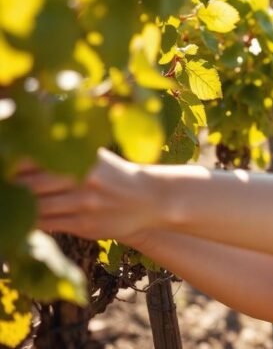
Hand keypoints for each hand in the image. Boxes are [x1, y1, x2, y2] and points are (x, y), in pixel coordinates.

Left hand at [14, 147, 157, 244]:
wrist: (150, 198)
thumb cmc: (115, 175)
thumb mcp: (95, 156)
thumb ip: (64, 155)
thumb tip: (19, 157)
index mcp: (82, 156)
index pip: (33, 158)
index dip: (12, 164)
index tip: (4, 166)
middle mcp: (83, 178)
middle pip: (28, 185)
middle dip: (9, 188)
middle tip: (4, 189)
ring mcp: (84, 203)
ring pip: (35, 207)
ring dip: (16, 208)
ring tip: (10, 205)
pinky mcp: (85, 225)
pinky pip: (47, 225)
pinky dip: (30, 223)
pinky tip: (24, 219)